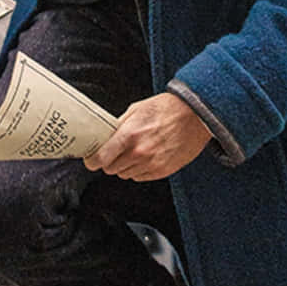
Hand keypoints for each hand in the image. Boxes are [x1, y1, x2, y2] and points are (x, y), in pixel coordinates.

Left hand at [84, 91, 210, 181]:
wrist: (194, 115)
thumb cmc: (167, 108)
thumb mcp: (136, 109)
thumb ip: (118, 125)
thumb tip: (105, 137)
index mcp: (129, 135)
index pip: (100, 159)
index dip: (93, 161)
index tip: (92, 160)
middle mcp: (139, 152)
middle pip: (111, 169)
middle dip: (110, 161)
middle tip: (116, 151)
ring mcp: (151, 164)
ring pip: (125, 174)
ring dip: (125, 166)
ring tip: (136, 151)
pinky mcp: (162, 171)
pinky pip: (140, 177)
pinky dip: (139, 170)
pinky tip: (147, 156)